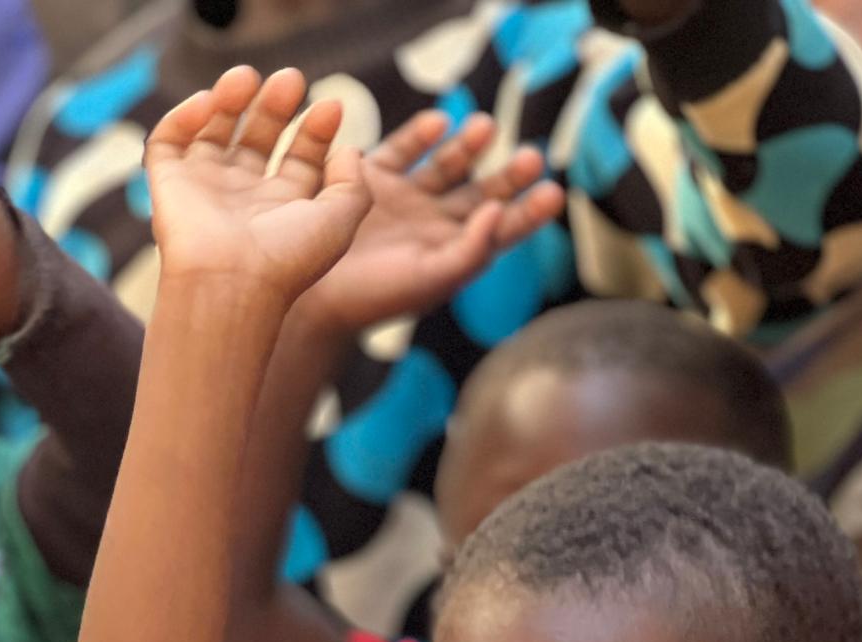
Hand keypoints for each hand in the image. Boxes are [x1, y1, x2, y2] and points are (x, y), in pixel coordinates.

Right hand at [144, 66, 370, 305]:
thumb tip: (349, 149)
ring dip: (229, 99)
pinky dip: (181, 116)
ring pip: (213, 131)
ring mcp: (204, 189)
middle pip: (258, 137)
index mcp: (281, 209)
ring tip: (245, 76)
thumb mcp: (340, 220)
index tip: (330, 107)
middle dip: (275, 106)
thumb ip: (354, 184)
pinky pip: (167, 142)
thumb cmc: (287, 259)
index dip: (315, 130)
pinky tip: (206, 102)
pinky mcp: (167, 184)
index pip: (299, 158)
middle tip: (291, 79)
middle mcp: (243, 198)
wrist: (230, 285)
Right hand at [297, 110, 562, 337]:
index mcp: (453, 254)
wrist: (309, 295)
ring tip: (484, 127)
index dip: (529, 211)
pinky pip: (402, 148)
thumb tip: (499, 211)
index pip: (502, 229)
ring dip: (467, 145)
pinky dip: (419, 133)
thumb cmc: (374, 298)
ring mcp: (404, 199)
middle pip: (482, 191)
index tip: (552, 191)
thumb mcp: (430, 278)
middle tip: (529, 157)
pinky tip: (437, 124)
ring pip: (446, 163)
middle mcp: (433, 224)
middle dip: (507, 174)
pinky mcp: (371, 179)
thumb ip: (472, 249)